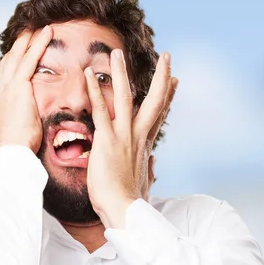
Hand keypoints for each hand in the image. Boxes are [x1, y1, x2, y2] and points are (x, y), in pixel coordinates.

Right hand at [0, 26, 53, 153]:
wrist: (10, 152)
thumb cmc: (13, 150)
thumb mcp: (5, 135)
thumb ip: (6, 125)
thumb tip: (4, 126)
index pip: (2, 77)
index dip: (9, 64)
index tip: (16, 55)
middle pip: (8, 61)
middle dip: (17, 46)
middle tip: (26, 31)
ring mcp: (6, 86)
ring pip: (19, 55)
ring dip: (28, 39)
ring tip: (38, 26)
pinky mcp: (19, 85)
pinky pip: (31, 58)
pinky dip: (39, 43)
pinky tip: (48, 32)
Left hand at [84, 49, 177, 227]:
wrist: (124, 210)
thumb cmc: (131, 201)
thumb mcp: (144, 184)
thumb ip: (149, 170)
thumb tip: (154, 163)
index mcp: (145, 146)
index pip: (159, 116)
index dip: (168, 97)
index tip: (175, 81)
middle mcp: (138, 137)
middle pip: (154, 101)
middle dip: (162, 77)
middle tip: (167, 56)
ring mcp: (124, 137)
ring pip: (125, 98)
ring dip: (121, 74)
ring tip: (117, 53)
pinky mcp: (107, 141)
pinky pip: (100, 111)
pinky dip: (94, 92)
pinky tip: (89, 75)